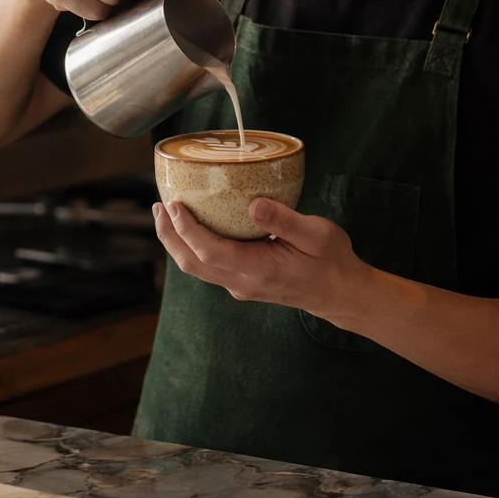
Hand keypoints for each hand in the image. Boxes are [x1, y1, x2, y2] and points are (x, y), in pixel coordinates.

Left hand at [153, 198, 374, 323]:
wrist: (339, 293)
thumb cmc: (331, 261)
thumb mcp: (317, 235)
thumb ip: (285, 220)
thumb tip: (254, 204)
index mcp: (258, 270)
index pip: (209, 251)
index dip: (186, 229)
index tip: (174, 205)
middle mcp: (242, 282)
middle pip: (191, 262)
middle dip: (170, 235)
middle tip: (159, 205)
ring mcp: (240, 285)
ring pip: (196, 266)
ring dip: (177, 241)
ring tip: (166, 213)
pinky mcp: (242, 282)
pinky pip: (208, 265)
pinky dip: (192, 245)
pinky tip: (191, 225)